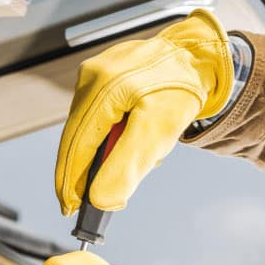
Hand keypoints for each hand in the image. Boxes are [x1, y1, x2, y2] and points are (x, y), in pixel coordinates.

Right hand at [55, 8, 232, 215]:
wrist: (195, 56)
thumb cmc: (180, 92)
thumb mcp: (158, 132)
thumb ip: (126, 166)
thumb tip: (100, 199)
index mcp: (103, 88)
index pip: (76, 145)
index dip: (70, 181)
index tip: (69, 208)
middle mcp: (91, 77)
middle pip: (76, 138)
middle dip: (86, 171)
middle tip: (90, 200)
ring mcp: (93, 74)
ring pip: (86, 129)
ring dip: (101, 153)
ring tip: (130, 157)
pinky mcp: (99, 76)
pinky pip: (95, 116)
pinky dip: (108, 136)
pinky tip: (129, 138)